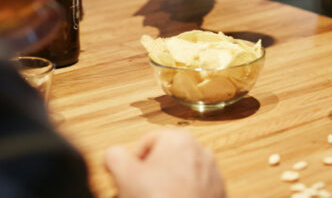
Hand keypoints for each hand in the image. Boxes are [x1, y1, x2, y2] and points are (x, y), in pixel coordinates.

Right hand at [105, 129, 226, 197]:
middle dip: (150, 176)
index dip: (133, 162)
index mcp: (179, 139)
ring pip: (180, 175)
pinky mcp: (217, 191)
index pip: (147, 142)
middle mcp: (200, 151)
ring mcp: (212, 172)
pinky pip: (194, 190)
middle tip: (139, 192)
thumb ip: (114, 156)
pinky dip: (182, 196)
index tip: (129, 178)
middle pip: (165, 159)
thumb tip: (114, 155)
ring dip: (166, 187)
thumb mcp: (124, 174)